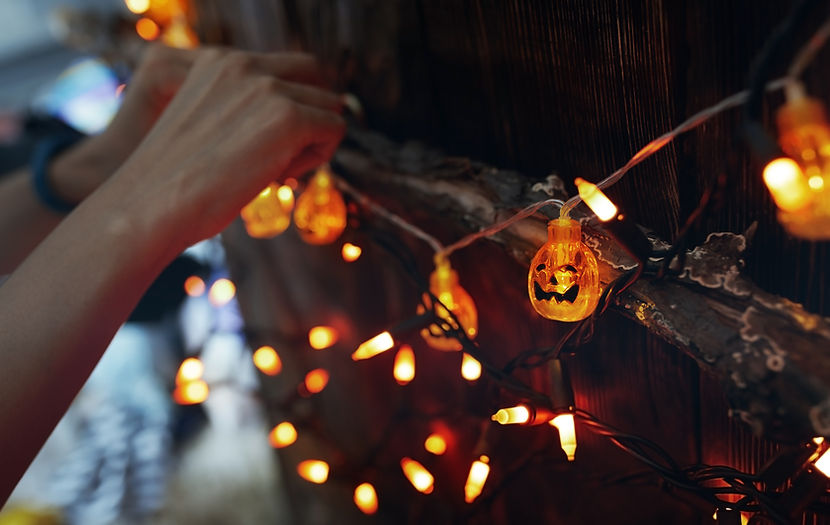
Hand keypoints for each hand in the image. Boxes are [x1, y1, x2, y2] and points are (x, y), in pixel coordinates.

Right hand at [106, 48, 344, 252]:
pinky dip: (316, 158)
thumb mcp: (205, 125)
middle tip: (274, 159)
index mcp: (217, 61)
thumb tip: (297, 122)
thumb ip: (243, 110)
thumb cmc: (173, 183)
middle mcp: (243, 64)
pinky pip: (335, 130)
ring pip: (329, 107)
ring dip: (310, 141)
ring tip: (269, 169)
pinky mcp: (289, 118)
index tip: (269, 142)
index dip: (294, 106)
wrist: (148, 207)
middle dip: (308, 121)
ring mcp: (267, 89)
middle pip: (316, 83)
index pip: (289, 68)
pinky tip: (277, 176)